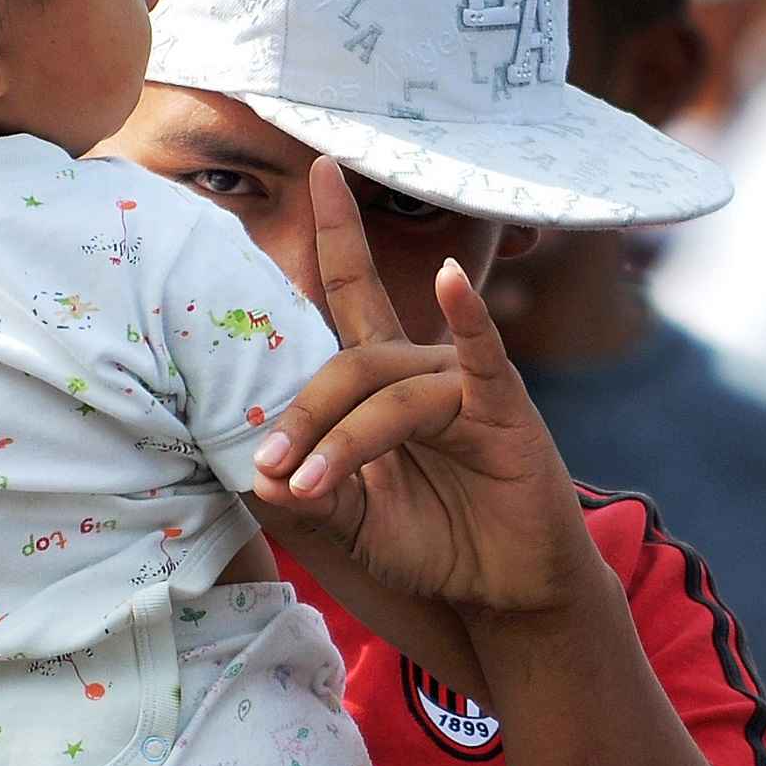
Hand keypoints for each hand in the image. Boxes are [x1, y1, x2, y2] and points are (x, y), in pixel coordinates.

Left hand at [251, 157, 607, 625]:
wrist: (503, 597)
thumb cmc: (432, 546)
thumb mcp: (352, 526)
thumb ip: (307, 497)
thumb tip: (260, 478)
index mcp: (383, 381)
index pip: (351, 291)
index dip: (337, 230)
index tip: (320, 167)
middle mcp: (421, 370)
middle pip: (348, 361)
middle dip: (301, 415)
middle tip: (268, 469)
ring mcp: (464, 387)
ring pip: (388, 391)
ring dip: (342, 440)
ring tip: (310, 488)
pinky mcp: (505, 412)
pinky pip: (481, 357)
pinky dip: (469, 319)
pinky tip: (454, 283)